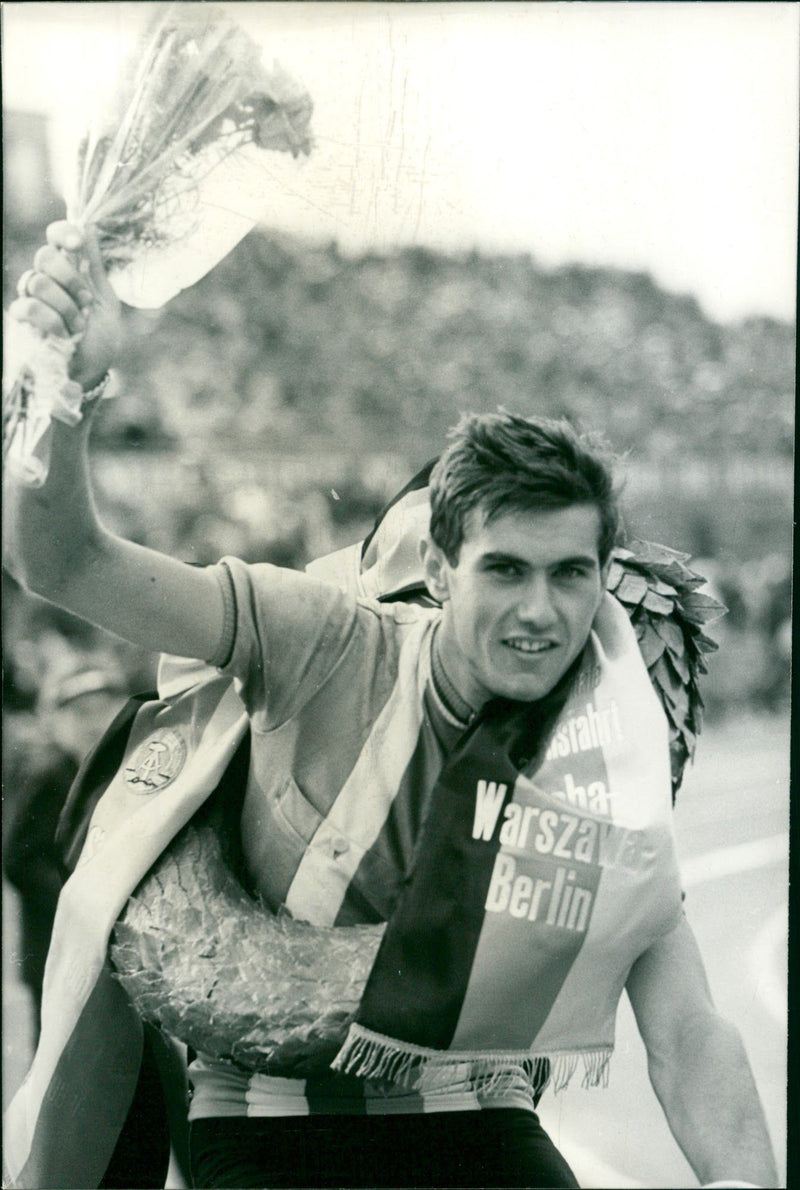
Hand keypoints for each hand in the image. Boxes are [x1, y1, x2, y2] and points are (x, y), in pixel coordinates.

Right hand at [9, 221, 121, 388]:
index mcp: (69, 270)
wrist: (92, 372)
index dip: (63, 232)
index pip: (56, 236)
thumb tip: (90, 226)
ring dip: (65, 307)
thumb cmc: (100, 339)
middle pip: (45, 256)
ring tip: (77, 326)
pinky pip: (27, 306)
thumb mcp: (106, 301)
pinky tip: (63, 334)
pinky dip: (51, 320)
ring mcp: (32, 298)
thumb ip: (95, 267)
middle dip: (70, 280)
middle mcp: (48, 279)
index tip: (78, 242)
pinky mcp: (21, 320)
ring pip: (37, 281)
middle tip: (85, 303)